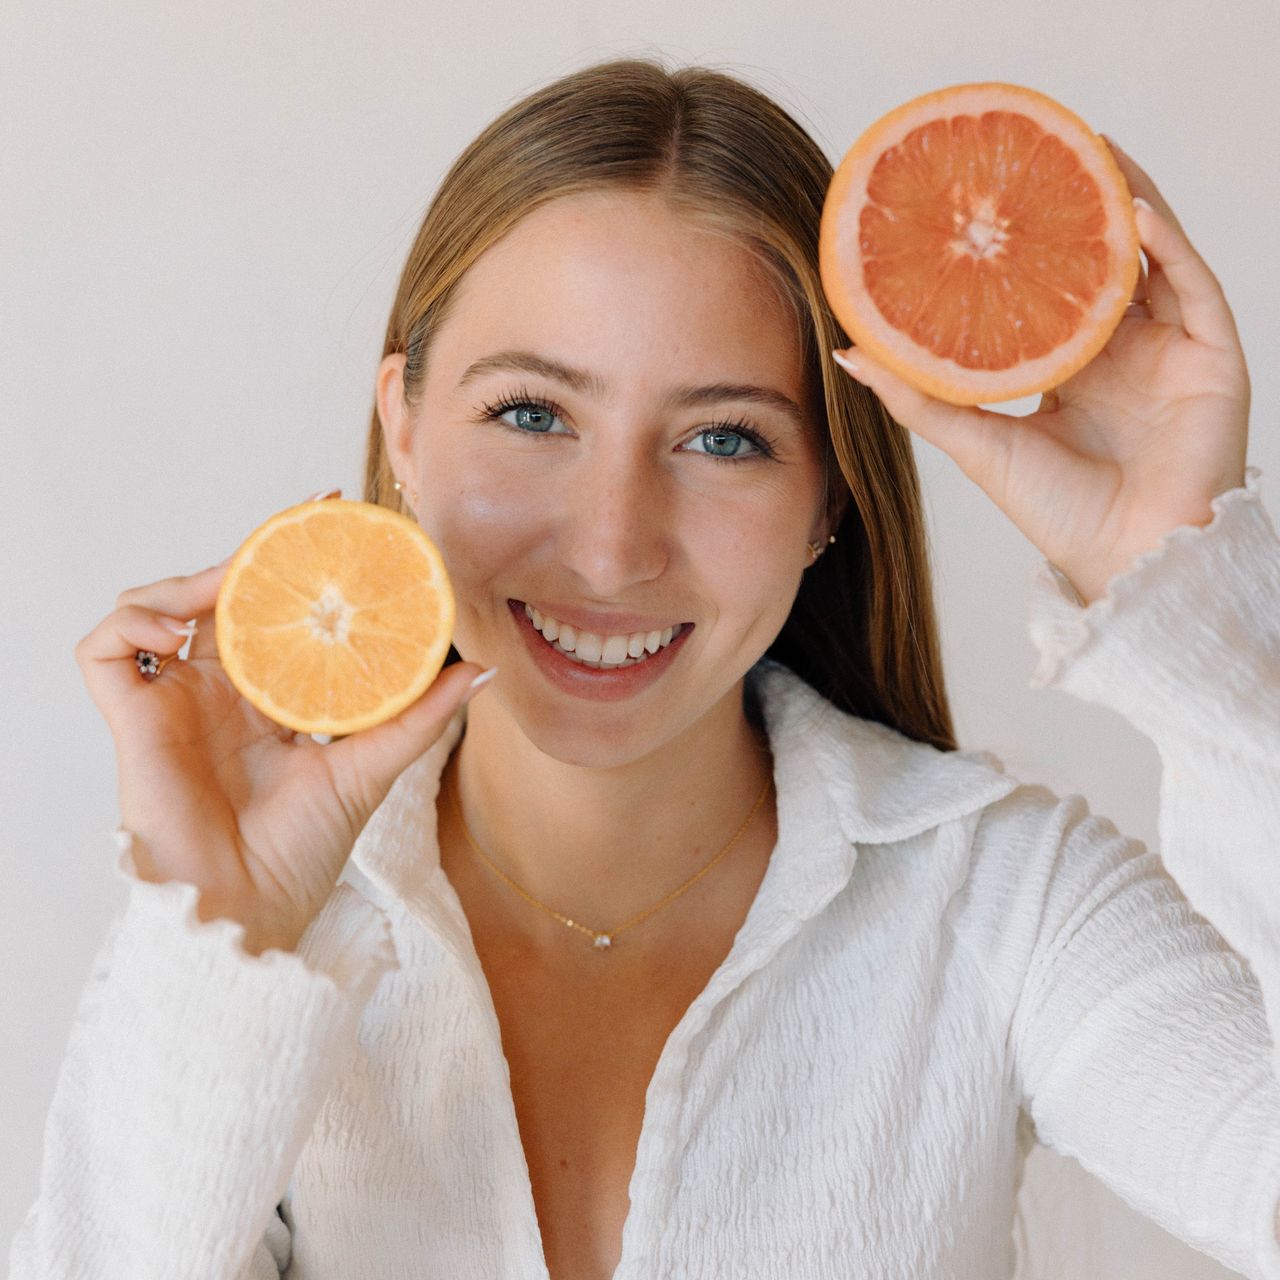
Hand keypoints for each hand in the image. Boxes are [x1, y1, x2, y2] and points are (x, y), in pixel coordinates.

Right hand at [75, 490, 490, 954]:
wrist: (254, 908)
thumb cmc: (304, 851)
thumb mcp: (373, 766)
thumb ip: (422, 715)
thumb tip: (483, 670)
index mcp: (266, 696)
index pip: (272, 609)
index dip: (291, 560)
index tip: (332, 516)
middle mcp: (216, 691)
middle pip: (217, 596)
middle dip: (249, 554)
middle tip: (299, 525)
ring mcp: (171, 703)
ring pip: (154, 606)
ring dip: (188, 580)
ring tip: (234, 579)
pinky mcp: (132, 721)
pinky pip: (103, 650)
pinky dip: (129, 622)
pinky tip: (173, 627)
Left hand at [832, 136, 1249, 605]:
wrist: (1124, 556)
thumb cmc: (1053, 511)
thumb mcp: (973, 440)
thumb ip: (914, 395)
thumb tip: (848, 353)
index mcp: (1068, 369)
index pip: (1048, 289)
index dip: (1024, 242)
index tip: (987, 194)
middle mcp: (1120, 352)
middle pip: (1099, 260)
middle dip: (1076, 205)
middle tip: (1044, 147)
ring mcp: (1169, 350)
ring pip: (1151, 257)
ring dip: (1124, 202)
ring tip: (1090, 150)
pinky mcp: (1212, 356)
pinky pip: (1193, 284)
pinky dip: (1165, 246)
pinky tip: (1131, 211)